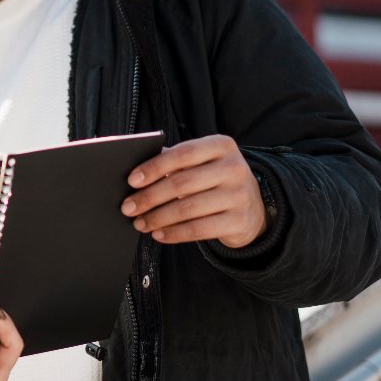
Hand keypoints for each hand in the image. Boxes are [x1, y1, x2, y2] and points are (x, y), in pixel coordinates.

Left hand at [122, 135, 266, 247]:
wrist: (252, 206)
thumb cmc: (213, 180)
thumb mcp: (201, 163)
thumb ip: (174, 162)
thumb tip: (135, 174)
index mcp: (222, 146)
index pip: (182, 154)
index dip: (154, 167)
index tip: (131, 181)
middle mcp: (234, 168)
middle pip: (181, 183)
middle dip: (149, 197)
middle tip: (128, 207)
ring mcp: (240, 195)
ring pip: (187, 208)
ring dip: (157, 218)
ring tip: (140, 223)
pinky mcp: (239, 221)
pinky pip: (198, 229)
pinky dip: (173, 233)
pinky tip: (158, 234)